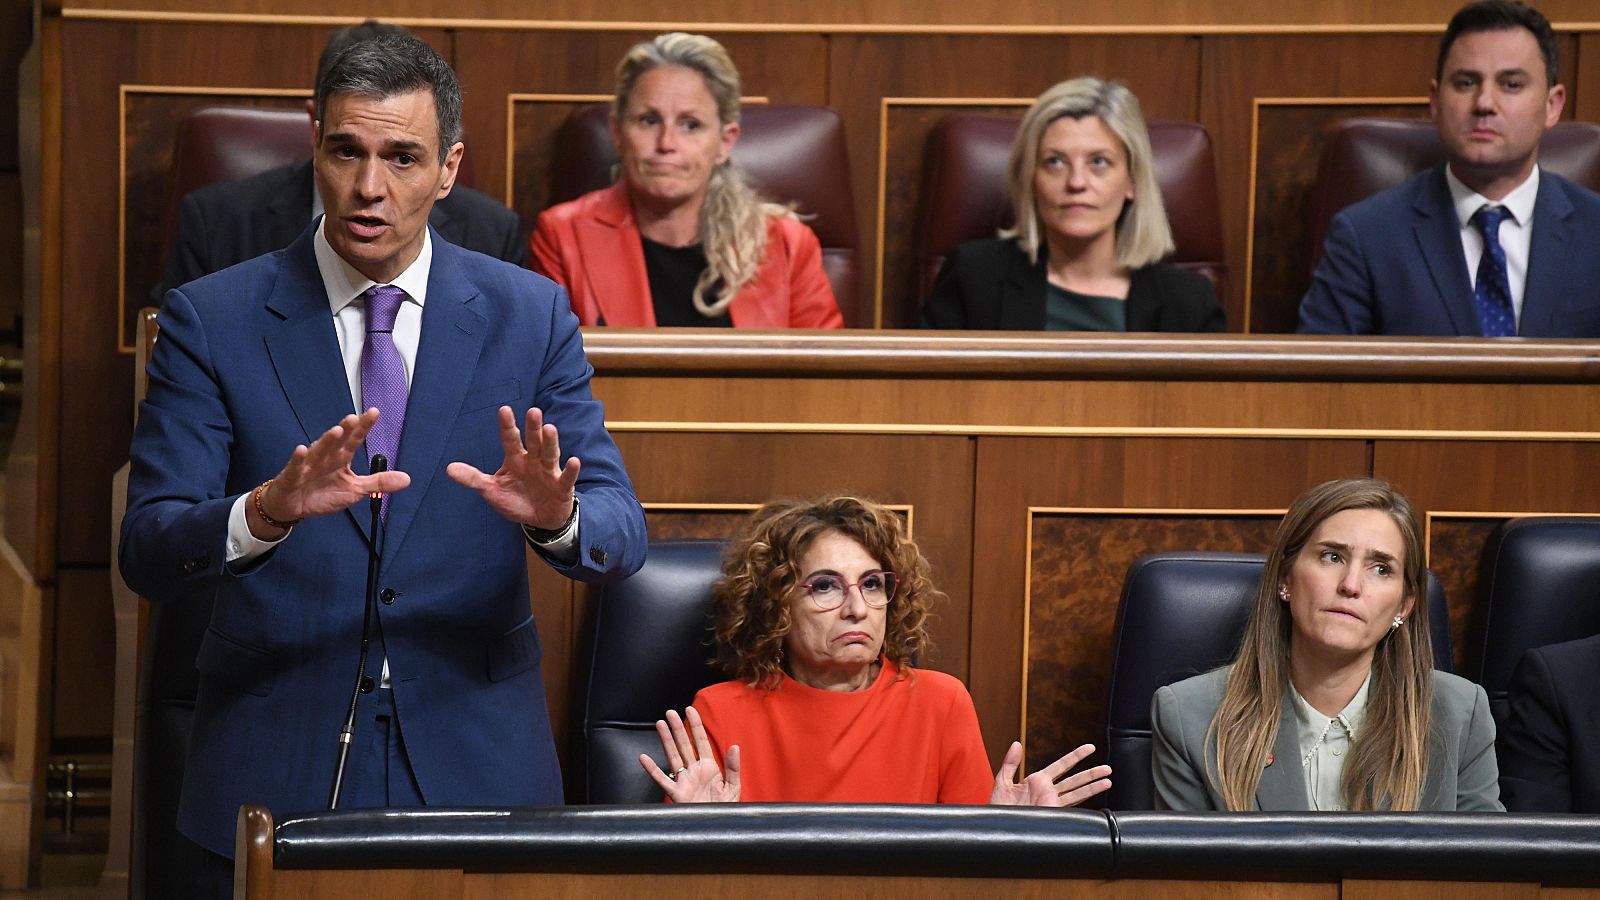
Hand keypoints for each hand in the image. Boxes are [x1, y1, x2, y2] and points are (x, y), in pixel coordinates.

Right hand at [246, 408, 411, 538]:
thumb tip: (406, 479)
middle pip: (337, 441)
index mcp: (341, 457)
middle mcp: (326, 457)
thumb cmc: (322, 493)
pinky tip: (301, 450)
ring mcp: (308, 465)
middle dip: (345, 429)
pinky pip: (296, 467)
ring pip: (318, 450)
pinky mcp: (293, 476)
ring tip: (336, 431)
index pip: (354, 438)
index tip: (374, 412)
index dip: (364, 426)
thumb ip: (379, 483)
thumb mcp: (355, 490)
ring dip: (326, 441)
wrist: (293, 506)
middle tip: (355, 418)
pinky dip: (298, 459)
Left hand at [446, 406, 577, 529]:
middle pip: (533, 441)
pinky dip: (571, 470)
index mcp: (515, 459)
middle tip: (532, 411)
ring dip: (550, 442)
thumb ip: (473, 479)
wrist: (540, 520)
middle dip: (533, 427)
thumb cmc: (516, 500)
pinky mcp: (562, 487)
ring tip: (549, 428)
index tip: (504, 410)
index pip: (510, 440)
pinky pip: (567, 478)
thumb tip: (448, 469)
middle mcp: (533, 461)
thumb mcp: (491, 490)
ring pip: (550, 454)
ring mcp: (549, 472)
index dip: (508, 426)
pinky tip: (574, 461)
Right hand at [638, 707, 739, 802]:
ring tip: (660, 724)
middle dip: (677, 728)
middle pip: (684, 745)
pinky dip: (652, 770)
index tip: (690, 709)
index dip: (696, 725)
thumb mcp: (733, 787)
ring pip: (672, 756)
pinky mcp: (676, 794)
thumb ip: (733, 767)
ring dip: (666, 741)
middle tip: (670, 712)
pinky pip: (662, 780)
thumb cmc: (724, 810)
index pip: (701, 741)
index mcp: (708, 767)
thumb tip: (734, 746)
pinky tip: (644, 758)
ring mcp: (684, 781)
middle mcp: (694, 771)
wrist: (716, 828)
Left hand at [989, 741, 1111, 806]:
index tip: (1090, 748)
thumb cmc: (998, 807)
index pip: (1062, 765)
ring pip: (1077, 793)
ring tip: (1108, 780)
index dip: (1076, 756)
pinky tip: (1093, 802)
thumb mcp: (1002, 780)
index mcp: (1038, 780)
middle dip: (1091, 773)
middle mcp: (1048, 791)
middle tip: (1107, 768)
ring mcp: (1051, 803)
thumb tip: (1017, 743)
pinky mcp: (1051, 814)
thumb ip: (1010, 762)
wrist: (996, 826)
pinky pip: (1069, 808)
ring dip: (1092, 787)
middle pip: (1075, 779)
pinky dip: (1081, 805)